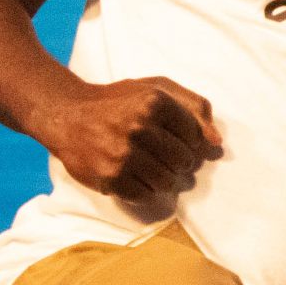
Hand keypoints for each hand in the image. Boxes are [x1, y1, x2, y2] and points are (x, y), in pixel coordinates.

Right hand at [29, 77, 220, 200]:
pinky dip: (144, 189)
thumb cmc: (118, 102)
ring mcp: (123, 154)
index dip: (189, 141)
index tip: (174, 137)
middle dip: (178, 161)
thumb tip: (216, 143)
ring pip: (167, 182)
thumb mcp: (156, 89)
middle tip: (160, 154)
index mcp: (154, 101)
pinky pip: (145, 195)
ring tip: (147, 165)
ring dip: (162, 177)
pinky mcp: (110, 177)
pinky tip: (132, 174)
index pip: (195, 136)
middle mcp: (138, 127)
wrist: (68, 116)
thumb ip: (194, 107)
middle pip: (184, 162)